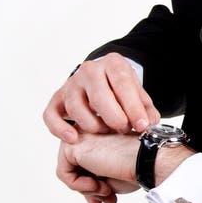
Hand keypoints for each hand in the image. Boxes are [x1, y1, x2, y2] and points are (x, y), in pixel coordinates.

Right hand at [43, 53, 160, 143]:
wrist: (102, 77)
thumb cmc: (121, 88)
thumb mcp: (137, 93)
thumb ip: (145, 108)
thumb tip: (149, 123)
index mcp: (112, 64)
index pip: (122, 84)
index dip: (133, 107)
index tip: (142, 125)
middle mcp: (89, 70)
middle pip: (98, 96)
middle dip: (113, 117)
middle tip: (123, 129)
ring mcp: (71, 84)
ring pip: (76, 107)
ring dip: (92, 125)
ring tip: (106, 132)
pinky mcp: (57, 98)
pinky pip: (51, 114)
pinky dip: (59, 129)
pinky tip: (73, 138)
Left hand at [57, 130, 142, 202]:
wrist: (147, 159)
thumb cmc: (138, 165)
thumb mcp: (113, 177)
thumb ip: (97, 181)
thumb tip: (88, 196)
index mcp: (100, 135)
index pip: (87, 163)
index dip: (95, 185)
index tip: (108, 198)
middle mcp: (88, 131)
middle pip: (76, 167)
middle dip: (89, 190)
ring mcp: (79, 135)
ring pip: (69, 171)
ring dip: (88, 189)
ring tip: (107, 191)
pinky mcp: (72, 144)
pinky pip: (63, 173)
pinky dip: (80, 186)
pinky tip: (98, 184)